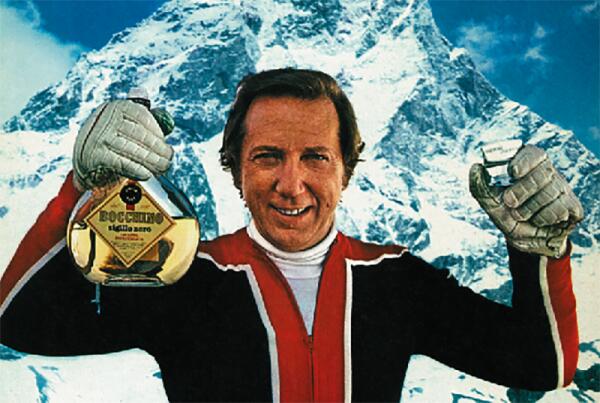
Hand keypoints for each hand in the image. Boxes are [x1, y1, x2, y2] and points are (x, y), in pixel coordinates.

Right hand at [73, 100, 172, 190]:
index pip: (143, 116)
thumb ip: (141, 118)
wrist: (85, 164)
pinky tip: (147, 174)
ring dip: (153, 162)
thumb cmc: (111, 144)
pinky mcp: (96, 155)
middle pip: (141, 134)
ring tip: (162, 168)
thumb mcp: (124, 126)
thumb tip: (157, 108)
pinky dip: (138, 170)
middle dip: (159, 150)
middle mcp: (105, 118)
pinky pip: (123, 163)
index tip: (167, 145)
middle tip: (168, 160)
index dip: (158, 132)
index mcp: (115, 107)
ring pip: (135, 150)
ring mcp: (99, 136)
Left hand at [469, 145, 583, 257]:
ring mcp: (562, 188)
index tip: (513, 173)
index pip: (533, 154)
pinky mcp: (573, 205)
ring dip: (531, 208)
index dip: (525, 161)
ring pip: (551, 192)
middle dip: (523, 190)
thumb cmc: (507, 215)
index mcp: (528, 166)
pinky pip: (561, 208)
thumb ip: (481, 187)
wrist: (526, 241)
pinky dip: (545, 217)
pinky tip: (539, 220)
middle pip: (543, 173)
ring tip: (520, 215)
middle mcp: (548, 173)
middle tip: (509, 202)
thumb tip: (476, 168)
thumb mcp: (491, 203)